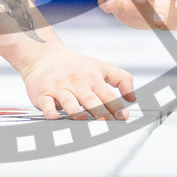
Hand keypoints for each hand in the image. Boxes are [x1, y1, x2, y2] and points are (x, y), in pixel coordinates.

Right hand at [20, 46, 136, 120]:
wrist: (44, 56)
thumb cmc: (76, 66)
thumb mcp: (101, 66)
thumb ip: (121, 78)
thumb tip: (133, 97)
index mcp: (92, 78)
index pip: (106, 94)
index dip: (115, 105)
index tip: (123, 117)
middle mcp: (76, 83)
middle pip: (89, 98)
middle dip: (97, 109)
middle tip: (105, 121)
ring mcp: (60, 88)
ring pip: (68, 101)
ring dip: (75, 109)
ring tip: (82, 118)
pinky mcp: (43, 94)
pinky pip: (46, 103)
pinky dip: (49, 109)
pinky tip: (53, 116)